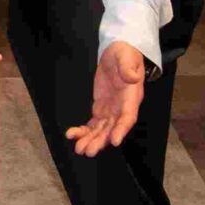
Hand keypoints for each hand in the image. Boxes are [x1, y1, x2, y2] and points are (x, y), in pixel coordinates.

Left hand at [66, 41, 148, 156]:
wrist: (118, 53)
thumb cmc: (125, 54)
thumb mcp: (126, 57)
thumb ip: (128, 67)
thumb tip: (132, 77)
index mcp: (131, 97)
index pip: (127, 117)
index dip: (121, 130)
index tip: (114, 141)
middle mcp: (122, 108)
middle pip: (112, 128)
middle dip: (101, 141)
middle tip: (88, 151)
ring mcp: (111, 110)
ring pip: (102, 130)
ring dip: (91, 140)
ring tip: (79, 149)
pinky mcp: (101, 109)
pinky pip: (93, 124)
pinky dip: (84, 131)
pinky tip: (72, 135)